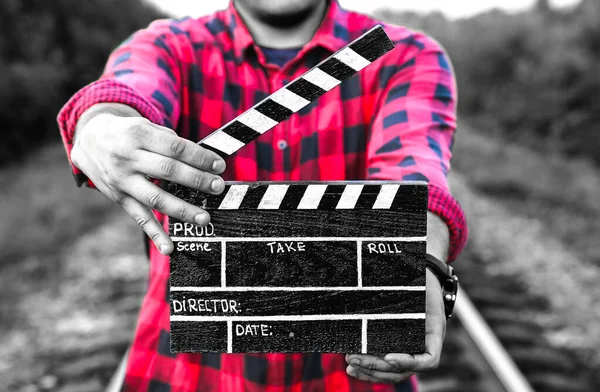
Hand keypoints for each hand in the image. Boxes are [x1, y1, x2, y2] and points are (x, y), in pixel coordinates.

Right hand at [71, 107, 225, 254]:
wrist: (88, 140)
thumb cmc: (128, 133)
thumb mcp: (145, 127)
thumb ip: (170, 141)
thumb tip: (203, 162)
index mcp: (139, 135)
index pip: (175, 147)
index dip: (199, 157)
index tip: (219, 165)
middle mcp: (128, 158)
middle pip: (168, 170)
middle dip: (196, 180)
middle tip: (217, 187)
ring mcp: (122, 180)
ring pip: (155, 197)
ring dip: (181, 209)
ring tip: (204, 217)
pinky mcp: (119, 198)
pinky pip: (139, 217)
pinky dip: (154, 234)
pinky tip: (169, 248)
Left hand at [345, 268, 445, 382]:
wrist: (423, 278)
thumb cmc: (421, 280)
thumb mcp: (420, 284)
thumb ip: (408, 292)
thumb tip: (385, 291)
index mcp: (434, 334)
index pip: (429, 360)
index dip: (410, 362)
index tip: (388, 356)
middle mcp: (423, 347)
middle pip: (403, 370)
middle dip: (377, 367)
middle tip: (354, 358)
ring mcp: (410, 350)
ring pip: (393, 373)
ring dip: (370, 372)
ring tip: (351, 363)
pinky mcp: (397, 348)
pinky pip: (386, 367)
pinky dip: (370, 370)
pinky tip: (353, 368)